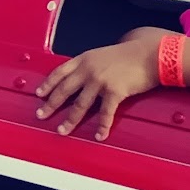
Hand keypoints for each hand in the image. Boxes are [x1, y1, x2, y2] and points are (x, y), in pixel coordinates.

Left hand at [34, 27, 165, 137]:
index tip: (39, 94)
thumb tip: (80, 78)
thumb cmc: (129, 54)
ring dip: (70, 120)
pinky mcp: (115, 91)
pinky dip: (102, 126)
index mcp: (84, 60)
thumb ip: (89, 65)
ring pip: (80, 104)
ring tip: (62, 131)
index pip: (59, 72)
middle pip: (64, 90)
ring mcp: (100, 81)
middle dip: (51, 104)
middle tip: (41, 115)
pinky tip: (99, 136)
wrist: (150, 53)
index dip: (48, 84)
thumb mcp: (102, 55)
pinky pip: (105, 113)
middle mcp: (88, 70)